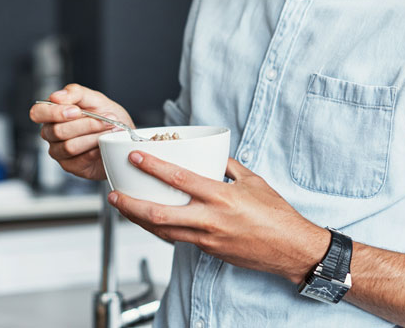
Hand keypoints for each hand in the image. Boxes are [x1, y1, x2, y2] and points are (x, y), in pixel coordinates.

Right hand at [28, 83, 134, 180]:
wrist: (123, 135)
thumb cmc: (106, 115)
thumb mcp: (95, 98)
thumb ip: (75, 93)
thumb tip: (56, 96)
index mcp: (52, 113)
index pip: (38, 113)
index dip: (55, 113)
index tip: (77, 111)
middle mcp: (51, 133)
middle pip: (58, 131)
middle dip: (86, 124)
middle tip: (107, 119)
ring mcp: (59, 151)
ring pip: (69, 147)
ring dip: (93, 137)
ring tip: (109, 130)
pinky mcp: (70, 166)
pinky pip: (79, 160)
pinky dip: (95, 151)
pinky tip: (104, 144)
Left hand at [109, 153, 328, 282]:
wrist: (291, 248)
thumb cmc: (276, 214)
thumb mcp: (253, 181)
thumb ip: (229, 166)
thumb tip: (212, 154)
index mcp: (221, 196)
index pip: (179, 179)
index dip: (153, 166)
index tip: (135, 157)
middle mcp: (210, 219)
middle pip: (159, 214)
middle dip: (131, 205)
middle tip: (114, 196)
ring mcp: (208, 238)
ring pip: (163, 231)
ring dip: (140, 220)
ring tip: (124, 209)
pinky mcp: (209, 251)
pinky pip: (179, 239)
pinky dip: (162, 230)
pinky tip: (151, 222)